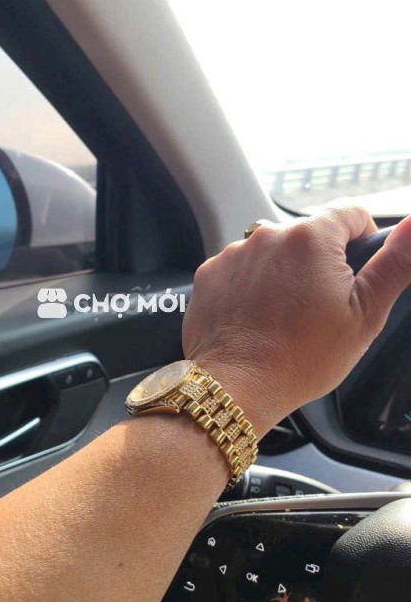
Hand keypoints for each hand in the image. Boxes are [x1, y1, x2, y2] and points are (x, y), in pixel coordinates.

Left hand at [182, 207, 410, 435]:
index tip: (354, 270)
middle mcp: (267, 235)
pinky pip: (240, 269)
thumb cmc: (301, 359)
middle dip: (318, 263)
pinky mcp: (210, 273)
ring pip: (273, 253)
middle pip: (308, 236)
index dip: (360, 240)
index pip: (350, 214)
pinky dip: (250, 286)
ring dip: (282, 274)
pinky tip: (256, 317)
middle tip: (318, 307)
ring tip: (283, 317)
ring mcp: (234, 253)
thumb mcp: (365, 314)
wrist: (238, 387)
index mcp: (311, 238)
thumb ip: (394, 263)